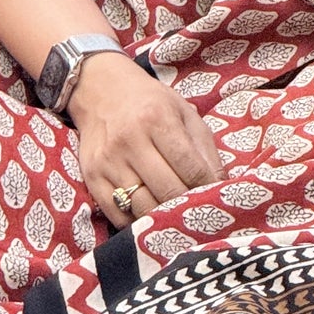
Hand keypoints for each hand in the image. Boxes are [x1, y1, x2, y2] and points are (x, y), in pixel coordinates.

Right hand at [67, 51, 223, 228]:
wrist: (100, 91)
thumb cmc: (149, 103)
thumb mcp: (182, 111)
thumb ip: (204, 147)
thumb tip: (221, 184)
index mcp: (157, 119)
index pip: (191, 168)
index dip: (208, 188)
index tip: (215, 196)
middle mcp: (130, 140)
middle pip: (168, 191)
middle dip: (188, 206)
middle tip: (198, 211)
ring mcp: (108, 161)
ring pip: (143, 207)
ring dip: (163, 217)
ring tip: (175, 216)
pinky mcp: (92, 177)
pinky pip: (118, 215)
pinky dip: (137, 222)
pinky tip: (149, 214)